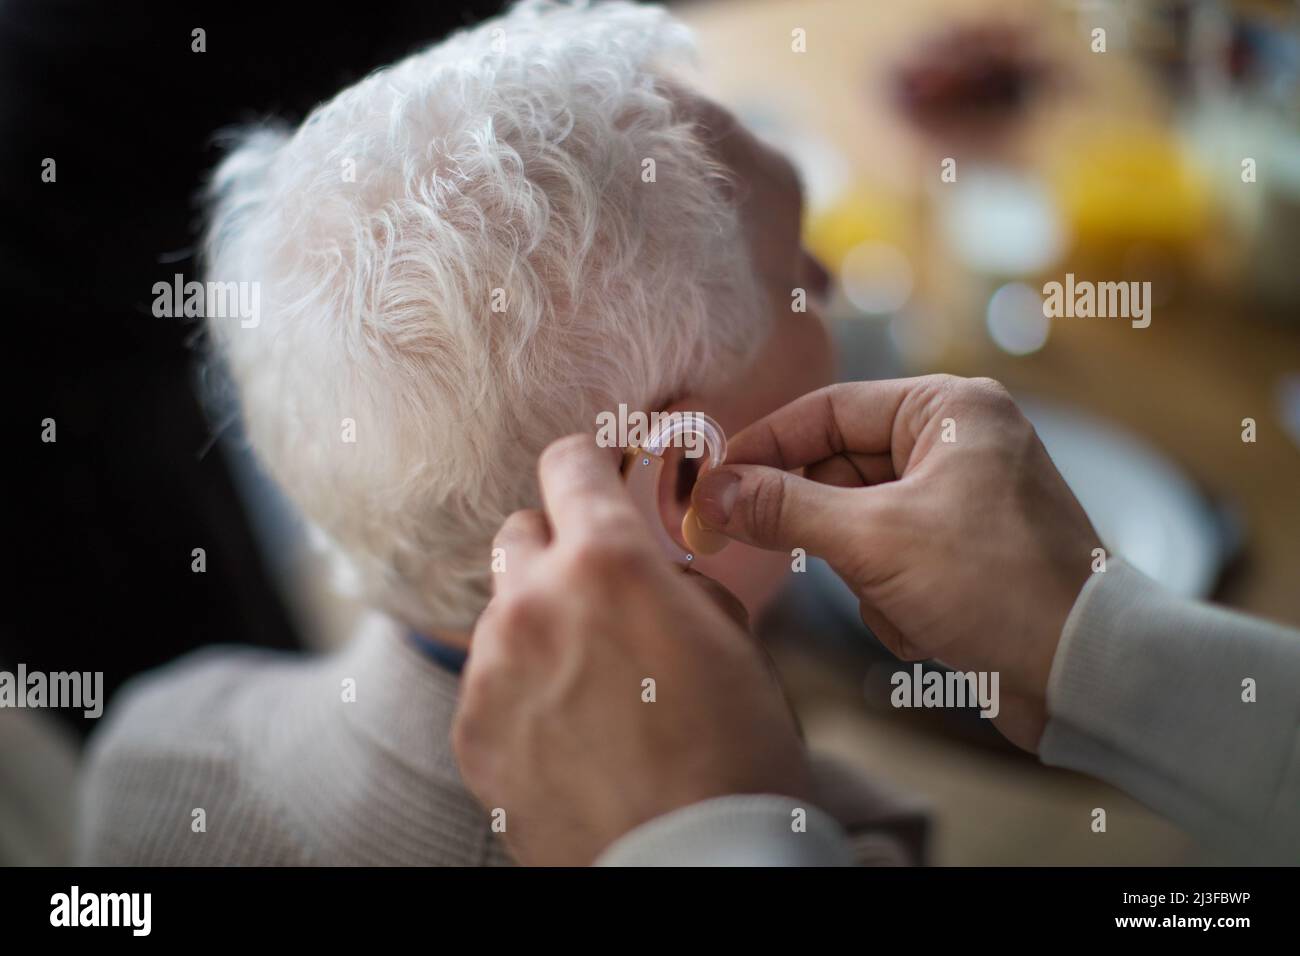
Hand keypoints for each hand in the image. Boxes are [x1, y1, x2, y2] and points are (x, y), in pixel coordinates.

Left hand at [452, 435, 813, 865]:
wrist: (693, 867)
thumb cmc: (736, 756)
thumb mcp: (736, 642)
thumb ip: (682, 583)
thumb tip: (661, 573)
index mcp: (608, 562)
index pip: (568, 463)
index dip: (587, 466)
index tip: (595, 477)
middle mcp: (533, 601)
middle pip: (519, 532)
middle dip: (558, 549)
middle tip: (599, 592)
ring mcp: (491, 668)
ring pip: (503, 610)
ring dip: (539, 623)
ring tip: (590, 682)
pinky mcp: (470, 729)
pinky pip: (488, 679)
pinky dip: (520, 687)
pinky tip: (567, 731)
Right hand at [691, 376, 1102, 750]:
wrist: (1085, 674)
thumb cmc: (995, 586)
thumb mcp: (873, 540)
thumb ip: (782, 508)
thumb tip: (710, 492)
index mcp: (948, 409)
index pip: (825, 410)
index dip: (762, 446)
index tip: (709, 481)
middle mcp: (956, 442)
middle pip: (836, 469)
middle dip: (821, 528)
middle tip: (769, 548)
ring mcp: (960, 498)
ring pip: (855, 523)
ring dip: (862, 574)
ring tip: (903, 601)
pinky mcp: (962, 551)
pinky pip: (886, 559)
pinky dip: (889, 596)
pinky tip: (924, 625)